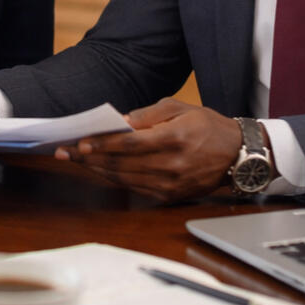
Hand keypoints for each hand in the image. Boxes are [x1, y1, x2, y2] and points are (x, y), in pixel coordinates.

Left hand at [53, 99, 241, 202]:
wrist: (238, 155)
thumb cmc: (208, 126)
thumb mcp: (181, 108)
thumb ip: (149, 115)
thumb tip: (120, 122)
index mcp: (174, 139)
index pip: (129, 144)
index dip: (102, 144)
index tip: (80, 142)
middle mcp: (172, 165)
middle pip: (122, 164)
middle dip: (90, 158)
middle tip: (66, 151)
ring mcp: (171, 184)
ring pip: (124, 179)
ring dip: (97, 170)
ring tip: (77, 160)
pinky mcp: (171, 196)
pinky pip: (135, 189)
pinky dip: (115, 179)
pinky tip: (100, 170)